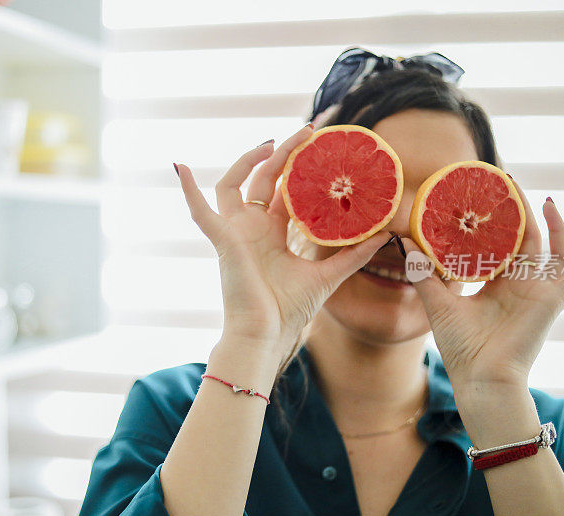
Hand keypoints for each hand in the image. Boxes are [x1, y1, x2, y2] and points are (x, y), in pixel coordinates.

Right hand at [175, 125, 395, 360]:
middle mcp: (252, 228)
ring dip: (247, 160)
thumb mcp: (326, 277)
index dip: (298, 169)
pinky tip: (181, 167)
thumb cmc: (288, 311)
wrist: (266, 335)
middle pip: (262, 179)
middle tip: (306, 132)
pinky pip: (199, 211)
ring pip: (232, 184)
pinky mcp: (222, 240)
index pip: (283, 192)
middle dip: (282, 154)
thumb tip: (382, 237)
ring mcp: (235, 232)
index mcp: (272, 235)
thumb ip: (351, 256)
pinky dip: (187, 190)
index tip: (318, 147)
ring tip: (271, 142)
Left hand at [400, 179, 563, 394]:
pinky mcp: (551, 302)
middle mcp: (518, 284)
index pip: (499, 245)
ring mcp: (537, 291)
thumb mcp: (438, 303)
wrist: (480, 376)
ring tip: (544, 201)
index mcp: (495, 283)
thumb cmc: (460, 346)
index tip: (487, 197)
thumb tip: (406, 243)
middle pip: (525, 240)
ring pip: (551, 250)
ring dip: (552, 226)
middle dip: (520, 213)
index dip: (496, 223)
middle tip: (508, 185)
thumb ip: (424, 275)